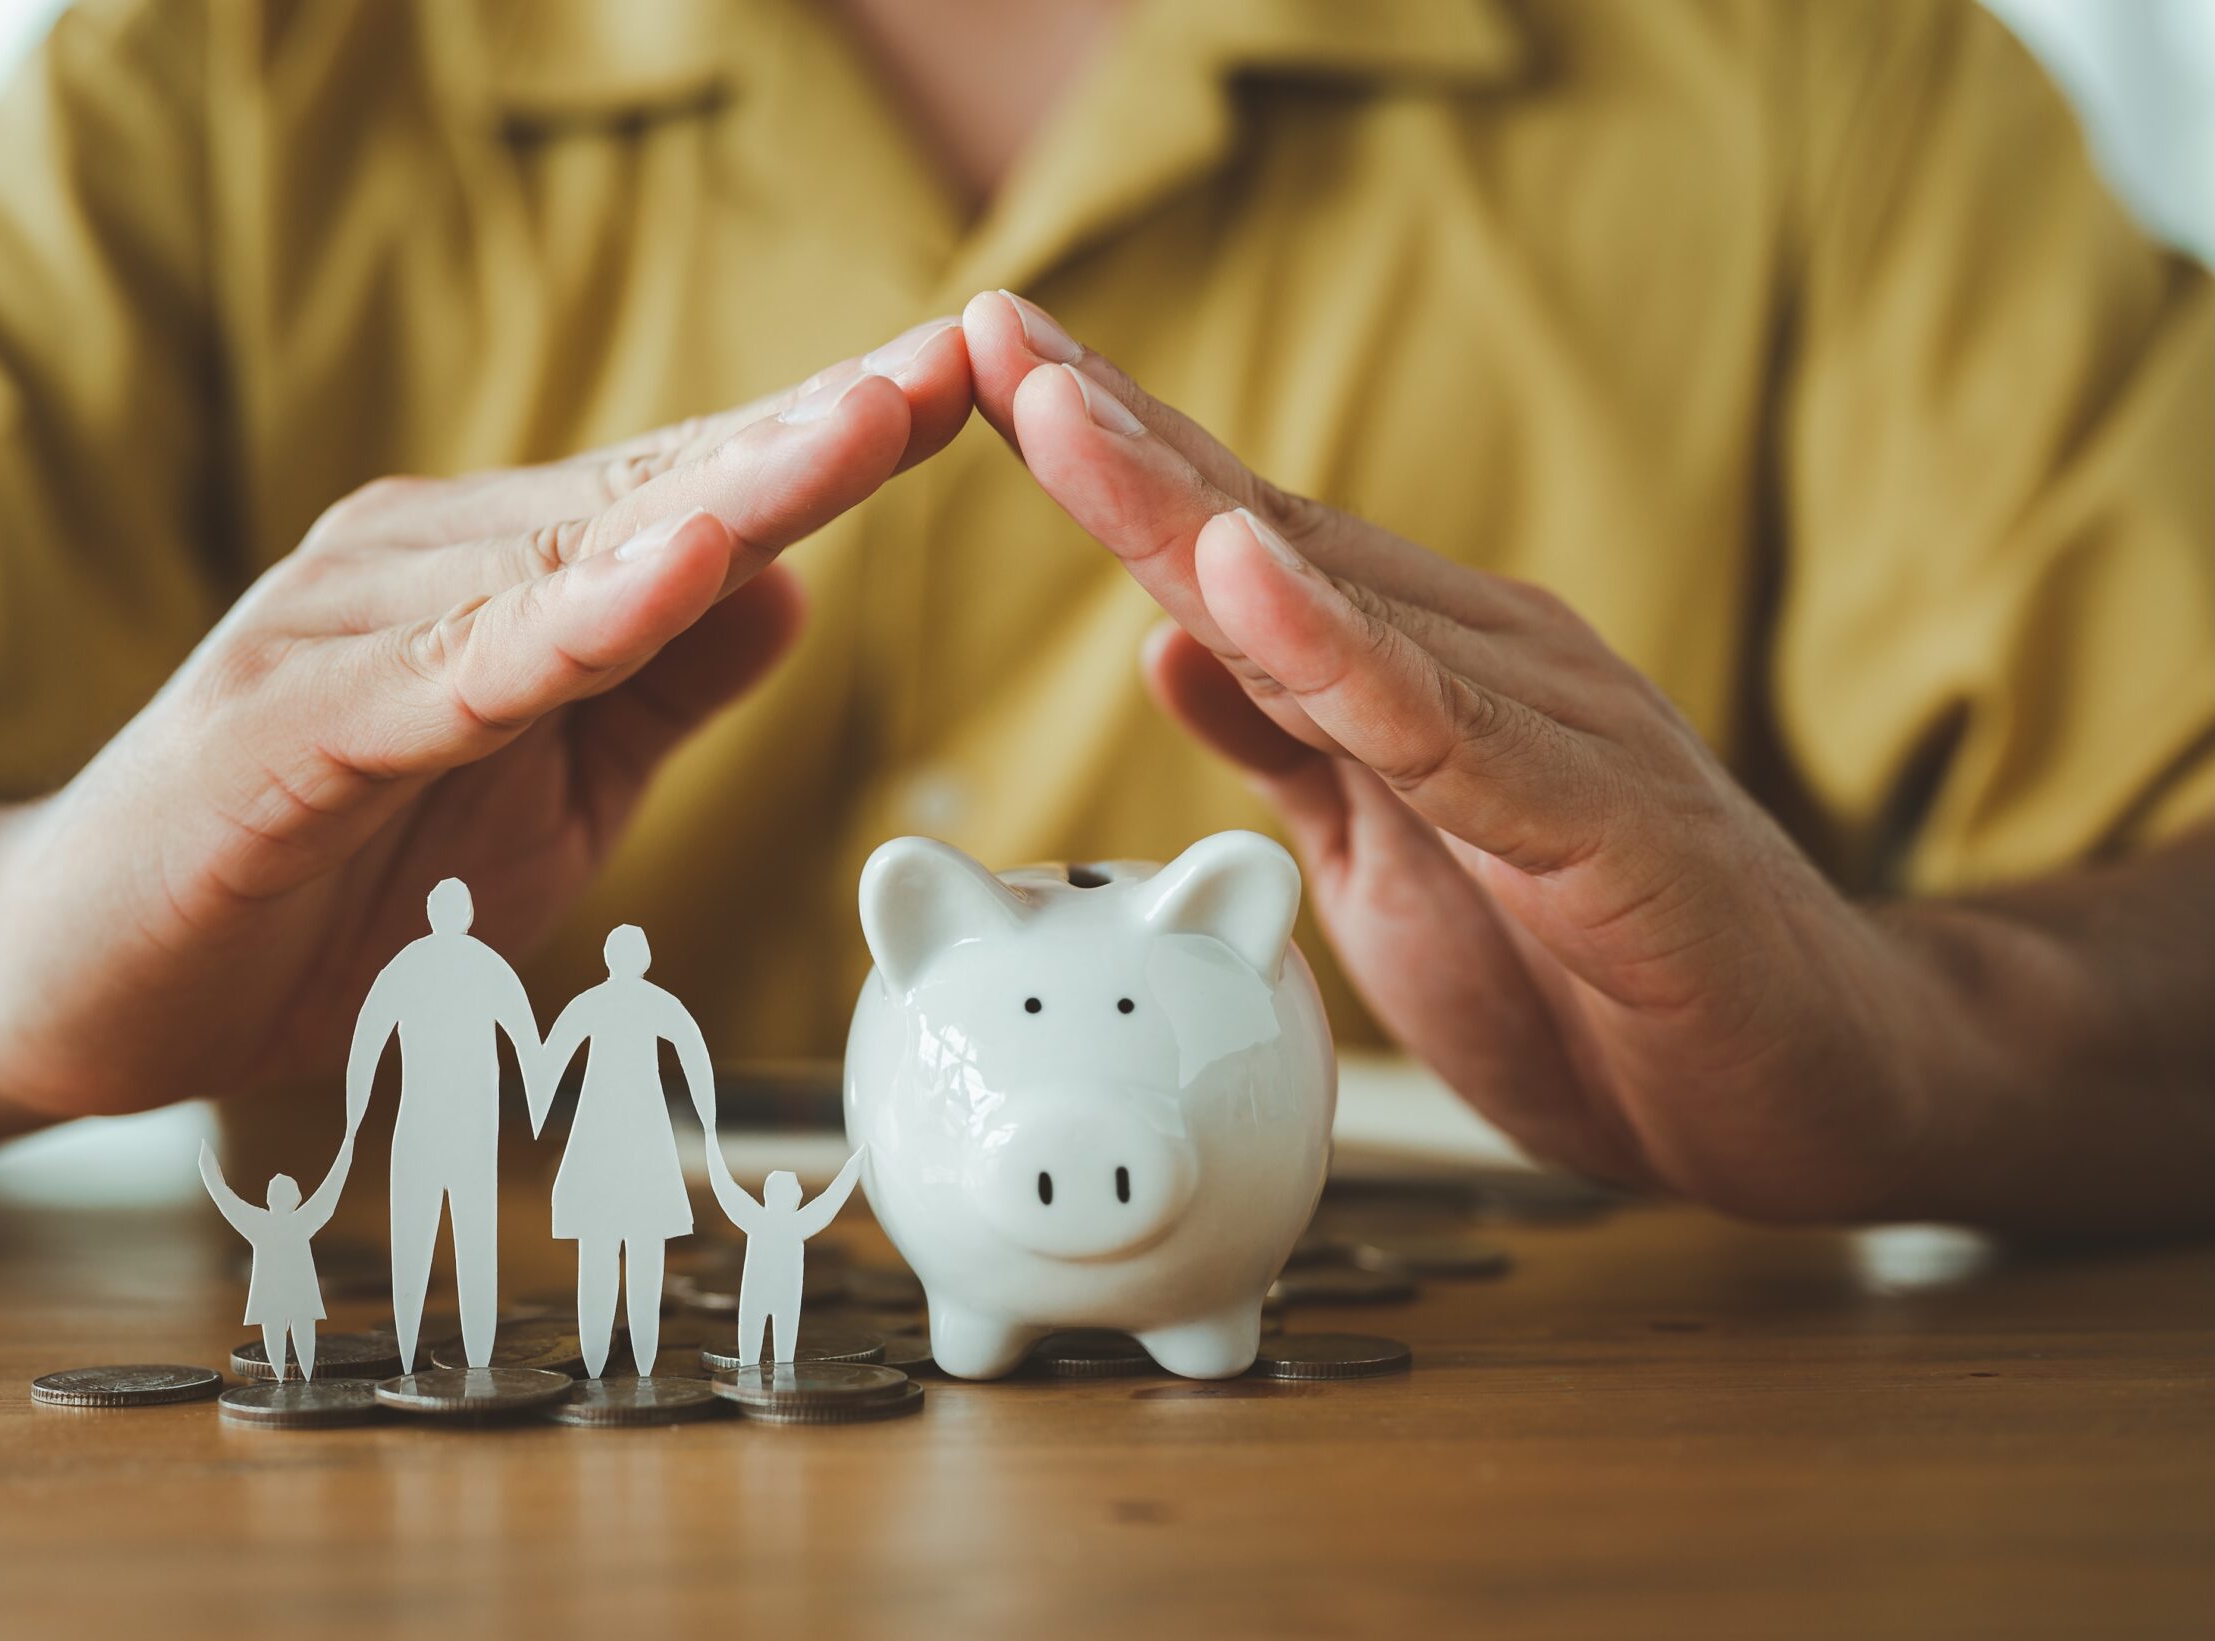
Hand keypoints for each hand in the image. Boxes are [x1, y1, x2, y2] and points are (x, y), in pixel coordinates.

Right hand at [0, 319, 973, 1117]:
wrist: (79, 978)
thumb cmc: (325, 884)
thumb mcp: (544, 794)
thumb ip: (653, 691)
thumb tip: (792, 593)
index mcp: (501, 581)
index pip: (694, 495)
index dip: (832, 445)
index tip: (973, 385)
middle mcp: (429, 568)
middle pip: (657, 491)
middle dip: (818, 431)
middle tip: (964, 361)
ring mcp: (353, 632)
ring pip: (574, 556)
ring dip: (731, 491)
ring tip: (868, 427)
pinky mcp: (292, 724)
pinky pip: (461, 671)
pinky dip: (574, 621)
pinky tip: (681, 569)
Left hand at [962, 291, 1938, 1220]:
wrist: (1818, 1087)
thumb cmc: (1601, 982)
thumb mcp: (1388, 862)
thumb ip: (1291, 749)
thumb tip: (1165, 640)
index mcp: (1420, 670)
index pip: (1237, 548)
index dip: (1110, 464)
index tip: (989, 371)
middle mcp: (1478, 660)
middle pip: (1261, 537)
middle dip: (1113, 435)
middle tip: (989, 329)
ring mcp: (1543, 724)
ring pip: (1328, 604)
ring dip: (1182, 503)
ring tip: (1061, 410)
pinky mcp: (1597, 818)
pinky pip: (1441, 730)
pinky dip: (1335, 653)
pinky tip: (1242, 578)